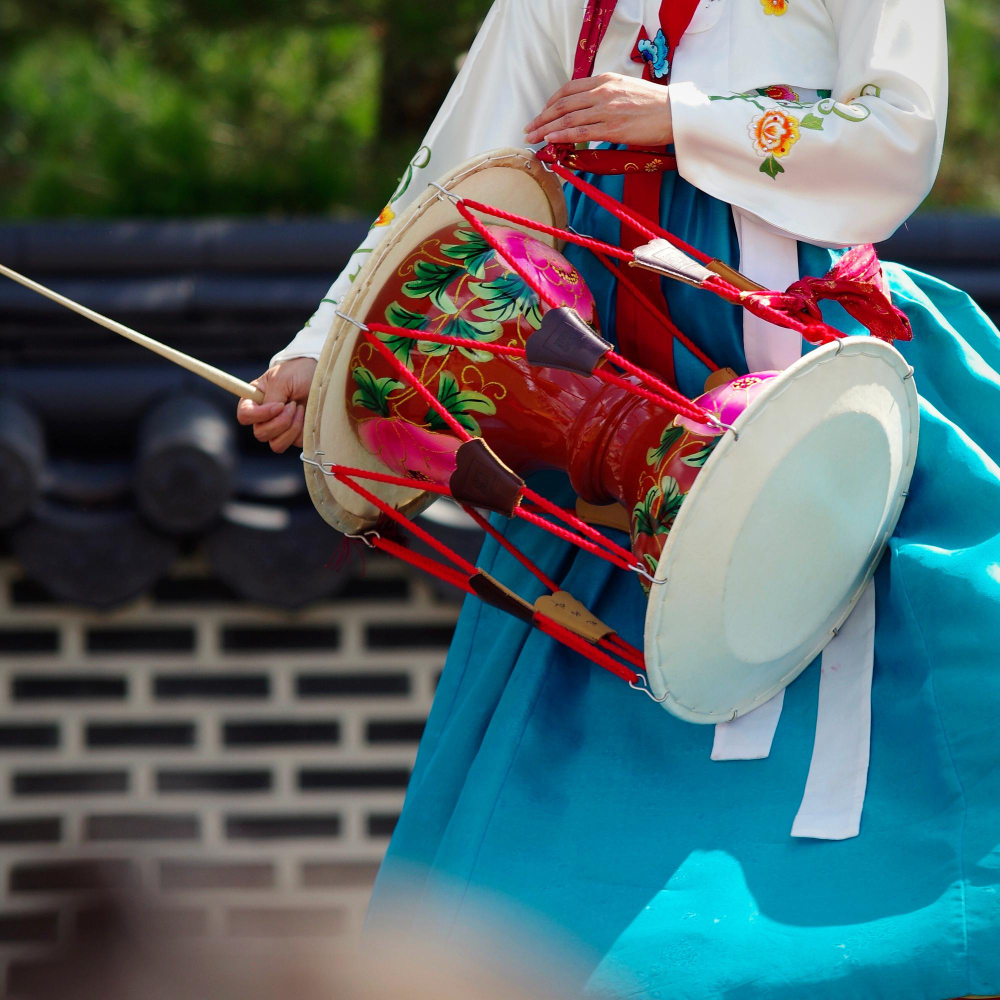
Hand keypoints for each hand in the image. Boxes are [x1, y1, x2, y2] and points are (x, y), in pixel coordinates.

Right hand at [237, 357, 317, 453]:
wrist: (318, 378)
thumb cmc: (296, 373)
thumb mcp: (281, 379)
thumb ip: (272, 397)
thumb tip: (273, 414)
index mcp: (254, 400)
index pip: (244, 416)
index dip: (259, 415)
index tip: (279, 405)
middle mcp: (263, 418)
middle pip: (261, 433)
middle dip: (281, 421)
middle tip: (294, 404)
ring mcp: (278, 429)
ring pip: (276, 444)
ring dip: (291, 428)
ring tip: (300, 410)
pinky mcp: (293, 435)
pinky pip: (294, 443)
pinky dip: (302, 431)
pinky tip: (306, 416)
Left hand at [525, 73, 672, 146]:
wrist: (674, 113)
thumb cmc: (653, 104)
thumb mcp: (626, 89)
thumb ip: (605, 95)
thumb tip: (589, 109)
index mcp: (605, 80)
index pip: (569, 89)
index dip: (551, 102)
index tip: (542, 113)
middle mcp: (603, 92)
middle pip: (563, 104)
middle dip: (542, 117)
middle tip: (529, 129)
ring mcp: (606, 110)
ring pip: (567, 119)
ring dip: (546, 129)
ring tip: (534, 138)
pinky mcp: (611, 128)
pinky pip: (580, 132)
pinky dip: (562, 136)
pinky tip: (551, 140)